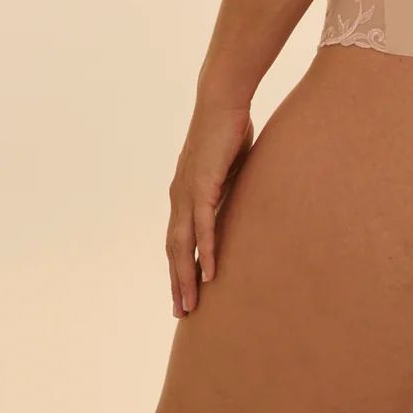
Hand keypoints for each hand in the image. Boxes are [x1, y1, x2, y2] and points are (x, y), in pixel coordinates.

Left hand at [166, 101, 253, 316]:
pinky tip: (210, 272)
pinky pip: (204, 225)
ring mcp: (188, 191)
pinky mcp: (203, 184)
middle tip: (182, 312)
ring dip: (186, 276)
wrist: (223, 100)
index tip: (183, 293)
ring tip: (192, 304)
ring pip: (183, 245)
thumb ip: (227, 188)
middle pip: (174, 250)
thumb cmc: (227, 128)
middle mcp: (180, 196)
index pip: (177, 239)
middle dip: (177, 282)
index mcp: (184, 193)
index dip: (179, 268)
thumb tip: (238, 203)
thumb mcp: (228, 167)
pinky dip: (205, 250)